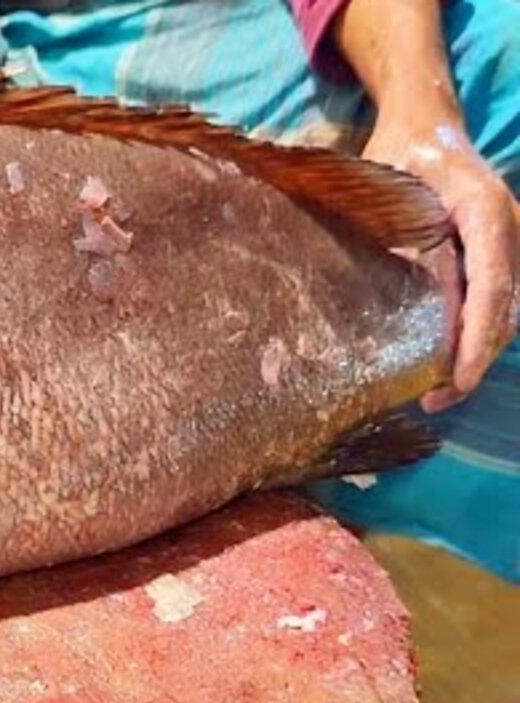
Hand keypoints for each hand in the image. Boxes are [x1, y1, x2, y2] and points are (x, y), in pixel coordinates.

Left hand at [362, 113, 519, 412]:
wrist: (426, 126)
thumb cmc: (400, 153)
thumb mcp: (386, 185)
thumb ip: (389, 232)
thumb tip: (371, 287)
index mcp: (485, 211)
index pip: (492, 285)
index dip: (477, 337)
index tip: (460, 377)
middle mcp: (508, 229)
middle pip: (505, 308)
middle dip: (475, 359)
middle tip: (436, 401)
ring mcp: (507, 244)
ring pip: (503, 312)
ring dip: (475, 354)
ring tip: (436, 395)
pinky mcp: (495, 255)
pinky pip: (493, 303)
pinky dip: (473, 335)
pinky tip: (443, 365)